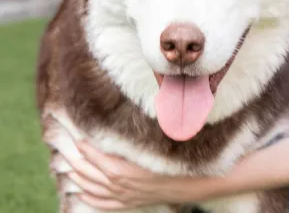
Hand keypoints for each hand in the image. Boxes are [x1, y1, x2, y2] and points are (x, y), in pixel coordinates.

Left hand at [66, 141, 221, 210]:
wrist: (184, 184)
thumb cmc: (167, 160)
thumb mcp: (148, 146)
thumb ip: (129, 138)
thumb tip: (115, 126)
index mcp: (120, 168)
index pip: (92, 155)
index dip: (82, 145)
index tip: (75, 134)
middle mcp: (115, 184)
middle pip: (86, 172)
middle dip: (73, 159)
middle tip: (63, 147)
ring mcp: (119, 196)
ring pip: (89, 188)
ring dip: (76, 177)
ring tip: (66, 166)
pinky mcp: (126, 203)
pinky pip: (100, 203)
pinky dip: (87, 197)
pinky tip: (79, 192)